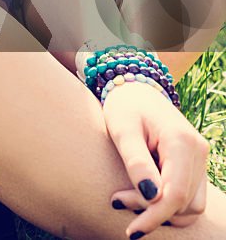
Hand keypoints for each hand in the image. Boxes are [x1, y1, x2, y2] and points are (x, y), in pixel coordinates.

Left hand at [103, 81, 210, 235]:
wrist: (135, 90)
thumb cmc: (124, 107)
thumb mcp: (122, 129)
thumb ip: (136, 161)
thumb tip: (151, 197)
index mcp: (181, 142)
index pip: (176, 194)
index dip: (154, 217)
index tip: (131, 231)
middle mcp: (198, 152)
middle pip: (184, 203)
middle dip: (152, 211)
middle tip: (117, 200)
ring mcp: (200, 159)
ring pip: (191, 205)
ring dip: (162, 211)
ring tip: (127, 198)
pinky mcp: (194, 165)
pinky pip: (189, 196)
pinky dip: (168, 203)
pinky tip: (142, 195)